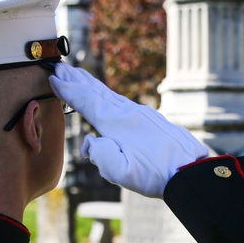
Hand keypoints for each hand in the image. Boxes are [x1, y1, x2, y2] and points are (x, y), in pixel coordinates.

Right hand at [50, 63, 208, 197]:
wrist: (191, 171)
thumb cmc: (155, 174)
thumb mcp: (120, 171)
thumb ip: (99, 154)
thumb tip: (90, 143)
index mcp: (116, 122)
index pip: (86, 101)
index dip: (68, 90)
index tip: (53, 78)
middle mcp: (128, 112)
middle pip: (97, 91)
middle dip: (77, 80)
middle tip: (60, 68)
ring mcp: (142, 114)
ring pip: (110, 95)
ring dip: (92, 85)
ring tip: (79, 76)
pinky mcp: (152, 120)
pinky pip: (123, 101)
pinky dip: (109, 95)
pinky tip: (109, 98)